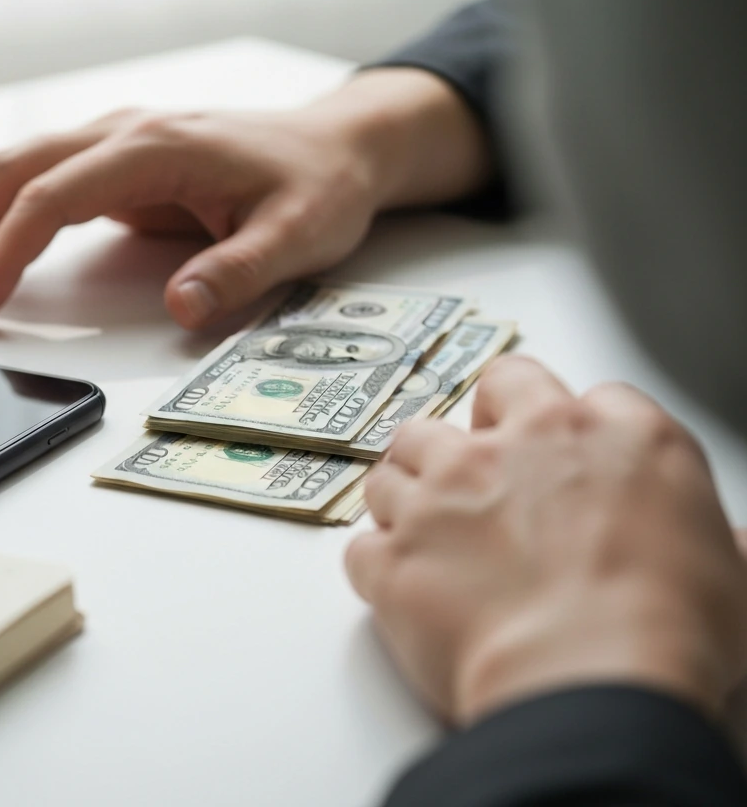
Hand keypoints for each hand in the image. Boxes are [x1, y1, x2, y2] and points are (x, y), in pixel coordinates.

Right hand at [0, 68, 490, 328]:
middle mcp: (127, 132)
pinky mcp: (122, 160)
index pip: (52, 196)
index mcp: (157, 147)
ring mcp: (120, 141)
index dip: (6, 251)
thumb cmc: (320, 185)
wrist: (340, 147)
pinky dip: (7, 210)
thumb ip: (238, 270)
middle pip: (15, 167)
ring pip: (21, 164)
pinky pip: (46, 176)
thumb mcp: (297, 236)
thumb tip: (181, 308)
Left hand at [345, 355, 746, 724]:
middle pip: (468, 405)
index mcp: (608, 436)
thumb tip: (729, 548)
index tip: (545, 450)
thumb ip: (709, 535)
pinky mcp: (395, 555)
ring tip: (430, 530)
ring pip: (397, 462)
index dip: (544, 421)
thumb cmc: (669, 631)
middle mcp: (514, 448)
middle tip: (476, 473)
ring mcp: (442, 495)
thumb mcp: (732, 568)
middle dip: (468, 433)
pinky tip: (403, 584)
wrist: (592, 682)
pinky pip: (363, 545)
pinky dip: (379, 563)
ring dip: (409, 490)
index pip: (556, 390)